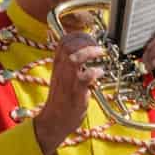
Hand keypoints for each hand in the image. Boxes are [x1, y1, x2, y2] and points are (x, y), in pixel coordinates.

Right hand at [34, 31, 106, 154]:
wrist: (54, 120)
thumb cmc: (62, 99)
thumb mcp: (63, 77)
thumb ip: (72, 65)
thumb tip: (87, 54)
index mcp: (57, 65)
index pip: (63, 41)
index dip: (78, 35)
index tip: (90, 37)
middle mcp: (60, 70)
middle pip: (68, 45)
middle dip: (85, 40)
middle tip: (97, 46)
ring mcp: (67, 80)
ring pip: (74, 58)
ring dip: (90, 52)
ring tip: (100, 53)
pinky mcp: (75, 92)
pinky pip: (85, 77)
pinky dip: (95, 72)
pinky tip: (99, 73)